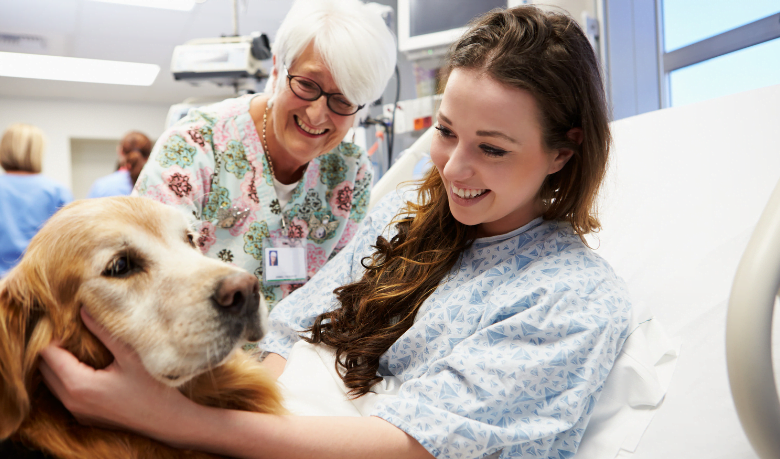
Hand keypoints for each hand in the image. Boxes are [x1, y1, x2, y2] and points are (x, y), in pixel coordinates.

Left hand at [39, 308, 191, 439]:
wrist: (167, 421)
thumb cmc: (153, 388)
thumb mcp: (129, 355)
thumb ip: (103, 331)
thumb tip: (83, 309)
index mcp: (79, 385)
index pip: (48, 354)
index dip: (55, 335)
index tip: (70, 323)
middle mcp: (72, 402)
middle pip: (45, 368)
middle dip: (54, 348)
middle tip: (73, 331)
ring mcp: (77, 412)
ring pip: (52, 382)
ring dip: (59, 363)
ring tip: (79, 347)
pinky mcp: (85, 417)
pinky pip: (64, 394)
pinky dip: (67, 377)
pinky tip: (87, 366)